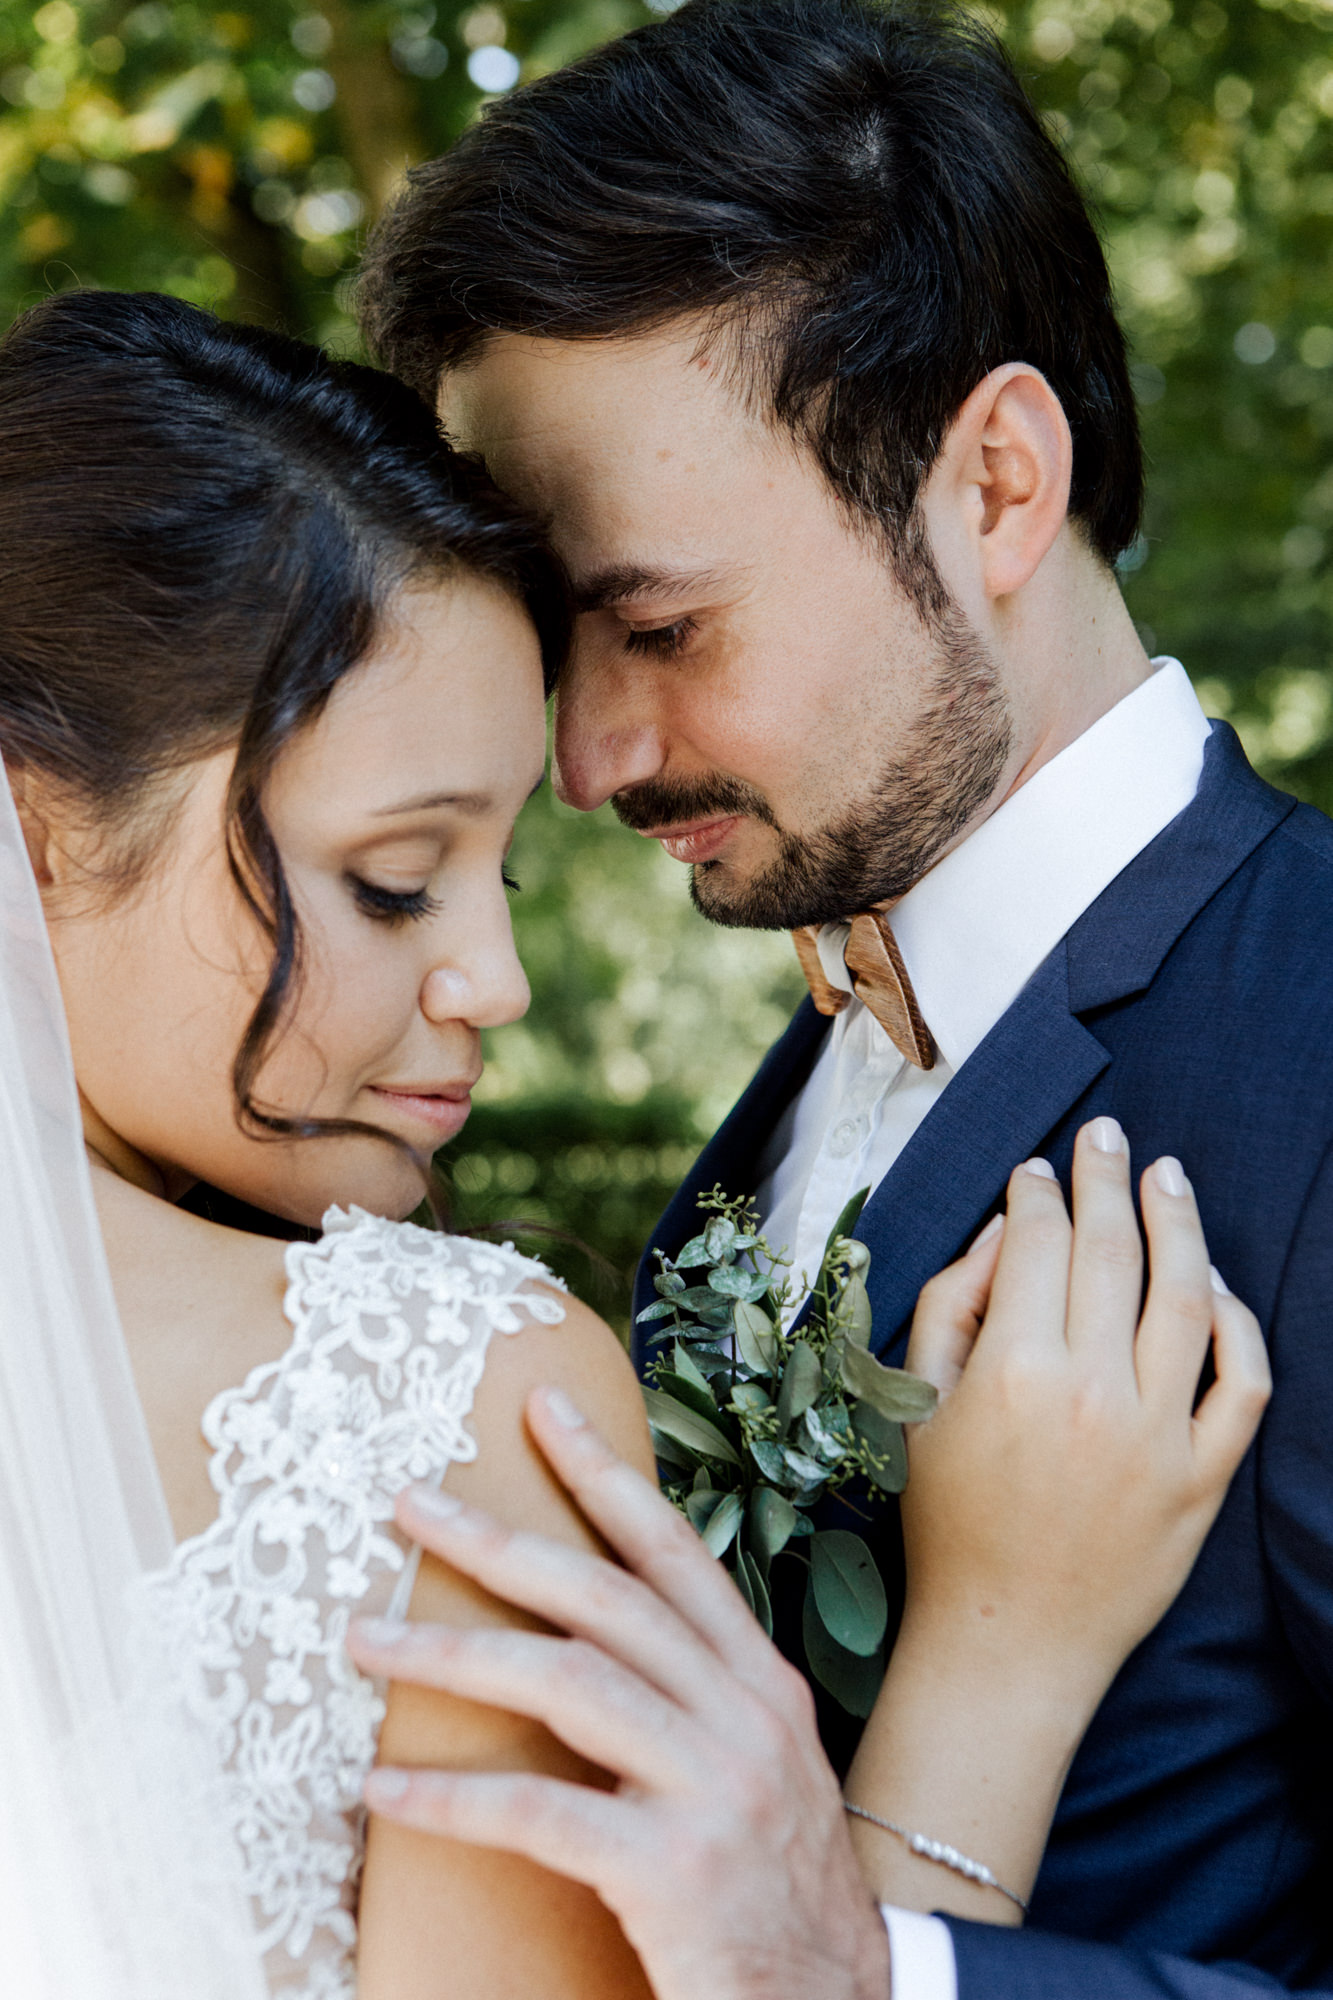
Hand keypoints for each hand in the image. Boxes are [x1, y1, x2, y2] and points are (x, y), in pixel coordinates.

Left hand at [347, 1391, 890, 1999]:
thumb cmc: (773, 1892)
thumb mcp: (750, 1770)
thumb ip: (683, 1699)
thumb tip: (578, 1636)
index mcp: (762, 1684)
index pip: (673, 1553)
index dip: (606, 1472)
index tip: (544, 1404)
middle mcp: (747, 1716)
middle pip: (604, 1597)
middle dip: (500, 1539)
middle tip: (410, 1499)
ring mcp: (717, 1787)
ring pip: (567, 1681)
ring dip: (453, 1652)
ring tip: (364, 1640)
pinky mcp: (677, 1870)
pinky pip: (541, 1810)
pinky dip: (453, 1796)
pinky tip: (382, 1788)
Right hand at [845, 1118, 1270, 1917]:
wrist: (1006, 1642)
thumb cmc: (946, 1521)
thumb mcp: (914, 1405)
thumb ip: (950, 1305)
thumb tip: (1007, 1233)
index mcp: (1013, 1371)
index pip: (1039, 1244)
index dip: (1037, 1192)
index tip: (1035, 1169)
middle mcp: (1093, 1392)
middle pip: (1114, 1251)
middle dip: (1106, 1177)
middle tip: (1105, 1133)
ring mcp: (1158, 1436)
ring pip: (1189, 1297)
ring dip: (1179, 1222)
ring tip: (1167, 1176)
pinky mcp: (1203, 1479)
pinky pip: (1242, 1382)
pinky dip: (1239, 1324)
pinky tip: (1218, 1284)